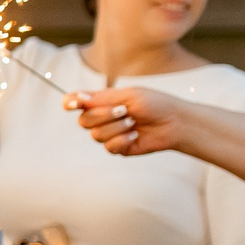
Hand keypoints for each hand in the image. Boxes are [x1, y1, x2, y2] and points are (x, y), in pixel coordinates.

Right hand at [67, 86, 181, 156]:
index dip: (69, 103)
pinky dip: (123, 140)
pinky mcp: (118, 147)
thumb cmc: (155, 104)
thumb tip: (76, 98)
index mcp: (101, 101)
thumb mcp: (128, 96)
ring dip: (116, 128)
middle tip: (124, 110)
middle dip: (103, 116)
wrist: (175, 123)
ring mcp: (109, 133)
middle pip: (83, 121)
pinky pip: (109, 147)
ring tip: (133, 122)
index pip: (75, 102)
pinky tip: (135, 135)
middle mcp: (102, 118)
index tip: (73, 104)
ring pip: (96, 135)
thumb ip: (101, 99)